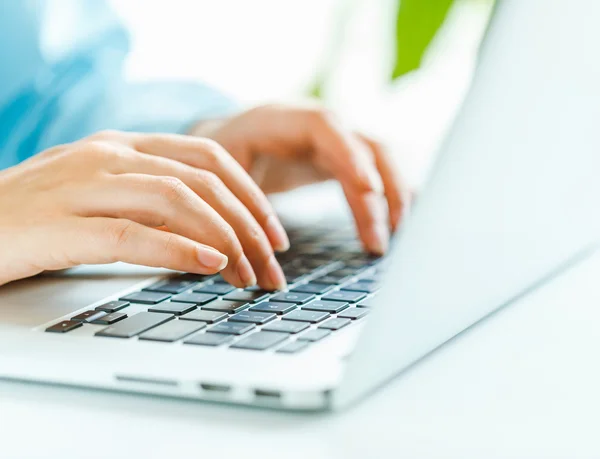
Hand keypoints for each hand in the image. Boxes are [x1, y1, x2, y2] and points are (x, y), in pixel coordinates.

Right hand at [0, 130, 288, 288]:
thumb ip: (152, 204)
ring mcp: (81, 184)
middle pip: (202, 179)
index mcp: (122, 145)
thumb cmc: (36, 217)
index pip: (208, 156)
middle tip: (273, 264)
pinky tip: (210, 267)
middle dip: (249, 223)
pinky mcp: (59, 223)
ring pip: (176, 200)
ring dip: (224, 240)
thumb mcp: (101, 196)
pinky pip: (133, 234)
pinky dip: (179, 251)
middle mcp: (107, 154)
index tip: (274, 231)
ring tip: (248, 275)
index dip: (251, 193)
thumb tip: (212, 235)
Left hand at [191, 103, 408, 254]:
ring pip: (376, 162)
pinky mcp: (340, 159)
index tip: (370, 189)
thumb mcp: (220, 175)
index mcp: (282, 120)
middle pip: (364, 147)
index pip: (326, 126)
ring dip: (389, 199)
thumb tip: (265, 260)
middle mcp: (317, 125)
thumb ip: (241, 209)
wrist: (228, 141)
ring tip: (385, 243)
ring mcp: (333, 140)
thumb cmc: (221, 159)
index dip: (351, 154)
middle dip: (378, 192)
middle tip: (377, 241)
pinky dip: (385, 200)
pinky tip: (395, 226)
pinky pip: (370, 176)